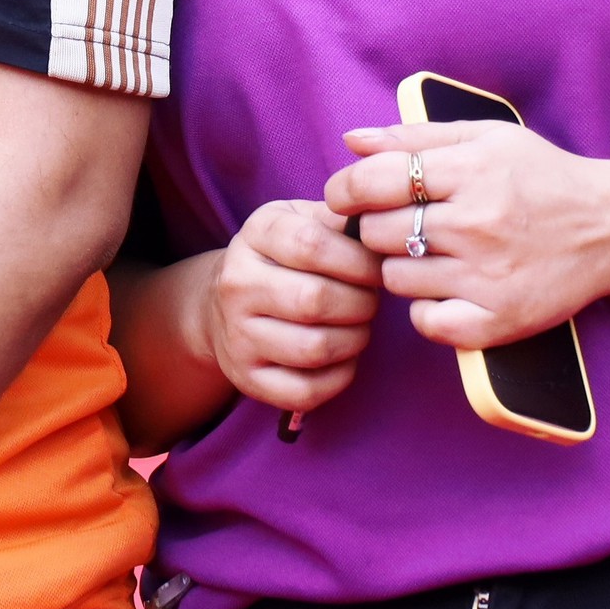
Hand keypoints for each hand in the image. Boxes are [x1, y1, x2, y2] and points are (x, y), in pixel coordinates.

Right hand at [194, 199, 384, 423]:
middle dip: (361, 304)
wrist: (223, 303)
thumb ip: (341, 218)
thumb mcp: (303, 220)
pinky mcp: (246, 378)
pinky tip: (343, 358)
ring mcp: (237, 334)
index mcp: (255, 235)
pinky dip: (338, 378)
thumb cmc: (283, 257)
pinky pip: (305, 390)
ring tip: (358, 328)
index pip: (312, 245)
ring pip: (314, 348)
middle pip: (315, 300)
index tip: (376, 270)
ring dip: (354, 340)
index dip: (359, 261)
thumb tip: (386, 227)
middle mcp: (237, 284)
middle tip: (370, 303)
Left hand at [325, 120, 609, 350]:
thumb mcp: (486, 138)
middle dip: (379, 226)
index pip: (373, 181)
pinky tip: (448, 289)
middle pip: (377, 233)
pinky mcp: (499, 320)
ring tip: (435, 253)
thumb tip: (352, 141)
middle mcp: (478, 224)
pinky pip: (425, 322)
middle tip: (404, 224)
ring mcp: (488, 276)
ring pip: (395, 278)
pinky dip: (427, 309)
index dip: (344, 190)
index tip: (344, 197)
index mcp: (471, 171)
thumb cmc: (541, 176)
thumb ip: (415, 137)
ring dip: (403, 265)